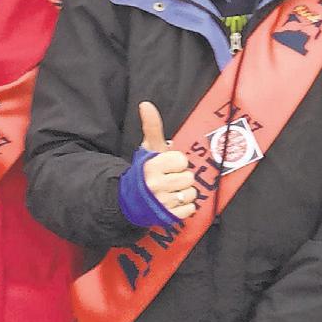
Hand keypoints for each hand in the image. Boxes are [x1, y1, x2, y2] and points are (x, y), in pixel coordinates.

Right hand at [139, 101, 196, 218]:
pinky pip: (191, 209)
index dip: (176, 163)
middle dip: (181, 178)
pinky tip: (173, 203)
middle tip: (169, 179)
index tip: (168, 166)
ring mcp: (163, 203)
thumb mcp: (148, 150)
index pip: (181, 160)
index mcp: (152, 167)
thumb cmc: (144, 171)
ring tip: (171, 191)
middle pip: (188, 177)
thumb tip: (146, 104)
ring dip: (184, 192)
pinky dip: (185, 207)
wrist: (130, 200)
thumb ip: (151, 127)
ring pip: (191, 193)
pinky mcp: (169, 217)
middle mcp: (156, 185)